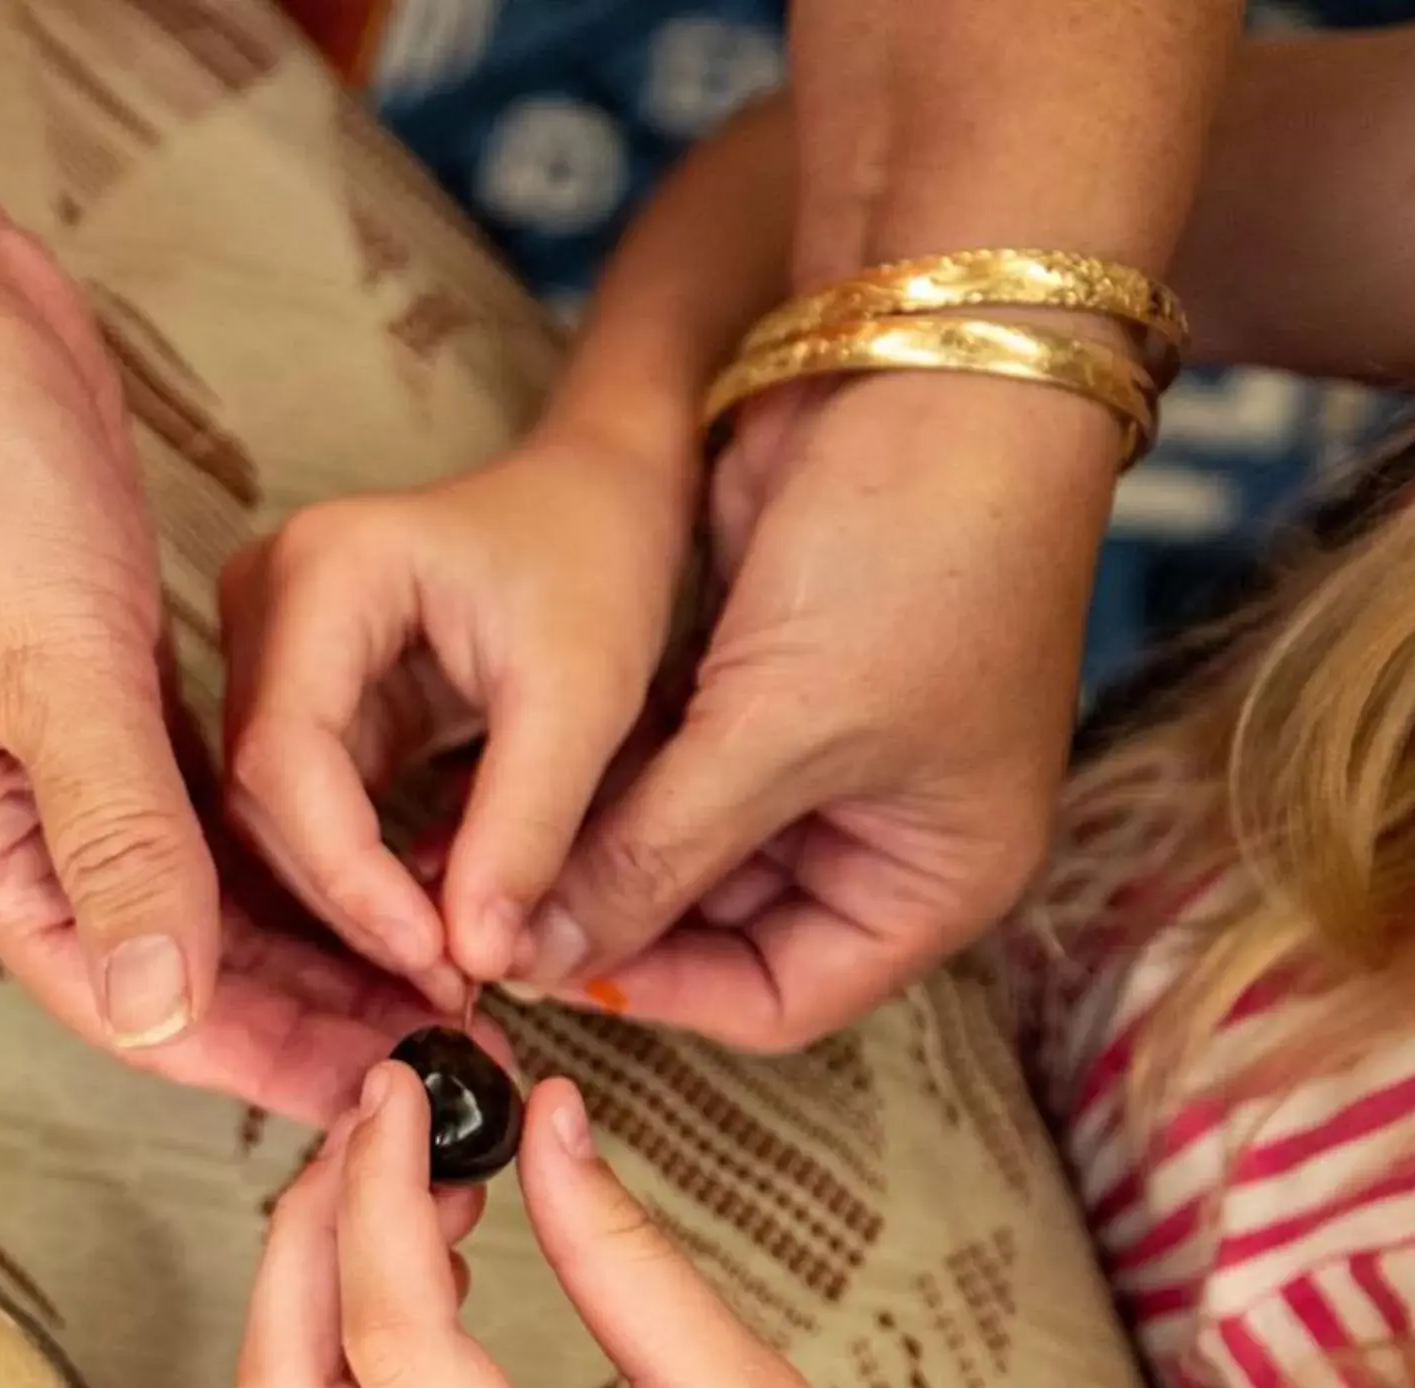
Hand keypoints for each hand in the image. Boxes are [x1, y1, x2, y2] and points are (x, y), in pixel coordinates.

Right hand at [0, 198, 447, 1122]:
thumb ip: (114, 845)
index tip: (383, 1090)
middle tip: (441, 1041)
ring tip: (424, 970)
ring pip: (194, 881)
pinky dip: (273, 836)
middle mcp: (15, 815)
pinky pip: (196, 796)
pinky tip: (354, 858)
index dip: (261, 1057)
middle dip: (303, 1007)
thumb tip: (163, 1012)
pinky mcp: (96, 670)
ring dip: (302, 929)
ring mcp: (55, 743)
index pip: (134, 1000)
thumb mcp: (46, 673)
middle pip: (175, 958)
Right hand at [217, 425, 691, 999]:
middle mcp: (266, 606)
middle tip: (453, 987)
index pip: (287, 755)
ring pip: (279, 819)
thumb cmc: (601, 552)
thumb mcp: (584, 688)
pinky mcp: (304, 698)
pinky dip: (367, 877)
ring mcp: (272, 652)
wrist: (605, 490)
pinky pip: (311, 812)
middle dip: (353, 903)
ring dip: (357, 904)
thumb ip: (528, 824)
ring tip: (454, 972)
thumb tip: (480, 959)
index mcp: (322, 572)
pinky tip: (432, 935)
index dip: (347, 873)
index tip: (435, 956)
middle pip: (267, 797)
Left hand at [232, 1066, 1126, 1387]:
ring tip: (406, 1176)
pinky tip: (423, 1265)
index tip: (400, 1092)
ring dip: (314, 1287)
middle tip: (374, 1122)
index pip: (395, 1350)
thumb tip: (542, 1121)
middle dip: (304, 1235)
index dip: (379, 1197)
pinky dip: (347, 1347)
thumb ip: (626, 1260)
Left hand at [508, 372, 1111, 1047]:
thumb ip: (652, 853)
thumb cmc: (917, 553)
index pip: (775, 1002)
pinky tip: (510, 777)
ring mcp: (824, 752)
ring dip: (587, 848)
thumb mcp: (779, 729)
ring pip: (677, 846)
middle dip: (606, 917)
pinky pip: (664, 765)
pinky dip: (598, 777)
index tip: (537, 966)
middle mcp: (884, 829)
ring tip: (475, 849)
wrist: (931, 359)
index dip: (652, 995)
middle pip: (715, 931)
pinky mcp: (764, 678)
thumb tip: (535, 954)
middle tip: (482, 908)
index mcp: (939, 878)